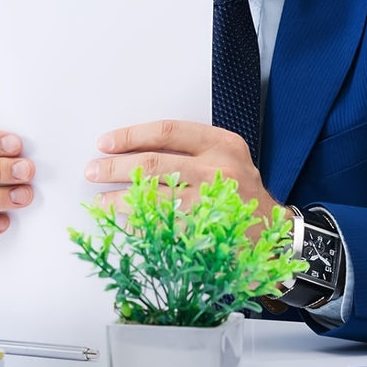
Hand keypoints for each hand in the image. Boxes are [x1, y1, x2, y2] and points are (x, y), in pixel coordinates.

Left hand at [83, 120, 281, 230]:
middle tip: (92, 171)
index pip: (167, 131)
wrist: (275, 234)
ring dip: (118, 199)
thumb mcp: (227, 158)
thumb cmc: (241, 193)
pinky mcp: (205, 234)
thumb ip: (190, 149)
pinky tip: (123, 222)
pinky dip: (137, 224)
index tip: (105, 143)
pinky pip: (161, 227)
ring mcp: (211, 204)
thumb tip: (133, 150)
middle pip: (154, 164)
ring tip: (99, 200)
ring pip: (153, 197)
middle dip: (115, 168)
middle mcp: (218, 170)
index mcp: (222, 145)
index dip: (131, 136)